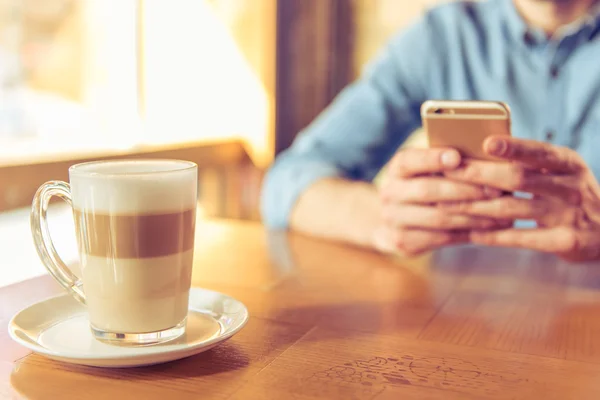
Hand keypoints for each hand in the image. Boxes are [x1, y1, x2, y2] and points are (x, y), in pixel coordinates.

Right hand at [373, 147, 509, 255]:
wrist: (396, 220)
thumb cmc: (425, 185)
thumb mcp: (428, 169)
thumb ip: (450, 161)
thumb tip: (488, 152)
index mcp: (397, 169)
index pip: (410, 160)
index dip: (432, 158)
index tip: (457, 157)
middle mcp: (389, 193)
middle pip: (427, 190)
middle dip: (464, 190)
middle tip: (496, 190)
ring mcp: (393, 219)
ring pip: (438, 218)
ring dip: (472, 216)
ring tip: (501, 213)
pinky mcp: (403, 242)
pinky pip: (440, 238)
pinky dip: (467, 233)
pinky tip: (488, 229)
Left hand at [441, 136, 599, 260]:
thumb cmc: (570, 194)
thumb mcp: (561, 171)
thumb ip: (529, 162)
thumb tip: (479, 148)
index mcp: (567, 162)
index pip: (537, 151)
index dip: (512, 147)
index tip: (486, 143)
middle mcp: (570, 186)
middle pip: (518, 178)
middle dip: (479, 174)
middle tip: (448, 172)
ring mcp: (568, 215)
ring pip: (512, 209)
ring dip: (475, 207)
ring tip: (446, 205)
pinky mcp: (564, 242)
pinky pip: (521, 238)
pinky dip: (493, 235)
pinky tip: (471, 233)